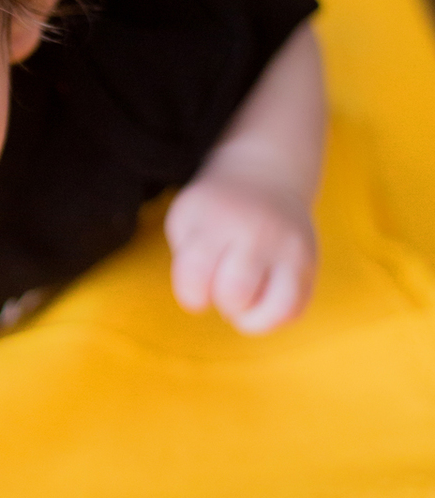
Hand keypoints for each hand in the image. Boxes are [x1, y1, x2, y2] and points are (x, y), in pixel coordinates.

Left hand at [165, 169, 316, 334]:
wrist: (265, 179)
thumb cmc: (215, 213)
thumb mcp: (186, 221)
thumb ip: (187, 263)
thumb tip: (207, 301)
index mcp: (217, 221)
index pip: (195, 275)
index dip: (190, 293)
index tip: (196, 282)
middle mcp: (258, 233)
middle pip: (235, 294)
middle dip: (222, 302)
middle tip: (222, 284)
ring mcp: (290, 249)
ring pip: (278, 309)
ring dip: (252, 318)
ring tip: (244, 303)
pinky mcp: (311, 263)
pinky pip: (295, 310)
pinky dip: (273, 317)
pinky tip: (261, 300)